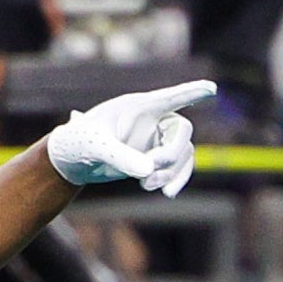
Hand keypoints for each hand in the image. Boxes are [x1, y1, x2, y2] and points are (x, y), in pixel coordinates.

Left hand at [45, 80, 210, 195]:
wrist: (71, 160)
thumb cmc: (79, 140)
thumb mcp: (97, 147)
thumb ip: (121, 156)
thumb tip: (148, 170)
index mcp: (139, 106)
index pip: (171, 97)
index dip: (192, 93)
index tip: (211, 88)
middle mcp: (152, 120)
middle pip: (182, 132)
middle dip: (172, 154)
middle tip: (151, 169)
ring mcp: (154, 140)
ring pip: (183, 154)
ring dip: (172, 172)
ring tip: (148, 186)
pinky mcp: (152, 159)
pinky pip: (176, 168)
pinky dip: (174, 180)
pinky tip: (165, 192)